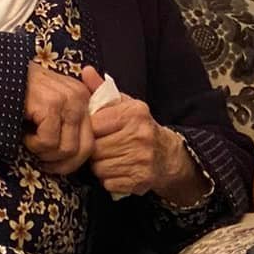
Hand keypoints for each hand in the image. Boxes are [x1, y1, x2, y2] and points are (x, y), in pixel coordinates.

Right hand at [23, 62, 93, 175]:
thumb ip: (66, 123)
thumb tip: (72, 156)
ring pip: (66, 150)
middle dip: (61, 164)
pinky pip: (48, 142)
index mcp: (84, 100)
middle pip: (84, 150)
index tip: (52, 164)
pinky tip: (23, 133)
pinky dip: (32, 144)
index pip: (91, 143)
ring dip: (44, 153)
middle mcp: (80, 98)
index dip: (72, 161)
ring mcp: (68, 101)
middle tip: (41, 161)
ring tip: (30, 140)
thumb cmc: (22, 93)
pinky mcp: (51, 105)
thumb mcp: (50, 105)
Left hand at [79, 66, 198, 200]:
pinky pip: (108, 182)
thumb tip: (85, 70)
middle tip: (101, 146)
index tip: (96, 131)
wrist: (167, 154)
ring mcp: (142, 160)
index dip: (91, 130)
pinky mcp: (140, 180)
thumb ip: (101, 89)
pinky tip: (117, 170)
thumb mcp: (124, 104)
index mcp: (134, 113)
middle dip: (94, 150)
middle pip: (96, 148)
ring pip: (99, 167)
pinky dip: (108, 179)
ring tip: (109, 157)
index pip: (95, 124)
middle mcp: (140, 135)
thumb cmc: (138, 127)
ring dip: (99, 165)